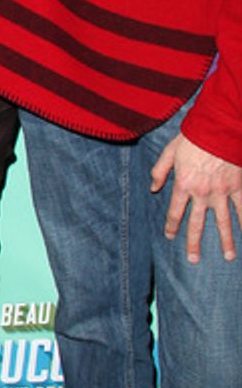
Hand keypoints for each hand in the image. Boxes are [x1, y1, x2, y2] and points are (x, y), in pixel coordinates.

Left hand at [150, 131, 241, 262]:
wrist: (219, 127)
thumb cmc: (193, 137)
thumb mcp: (170, 151)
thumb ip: (160, 170)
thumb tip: (153, 188)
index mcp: (183, 184)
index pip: (175, 211)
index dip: (172, 225)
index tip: (170, 236)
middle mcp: (202, 193)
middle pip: (197, 223)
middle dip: (194, 243)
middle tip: (193, 260)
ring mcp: (221, 192)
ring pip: (223, 222)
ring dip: (226, 241)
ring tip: (229, 257)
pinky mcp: (237, 187)